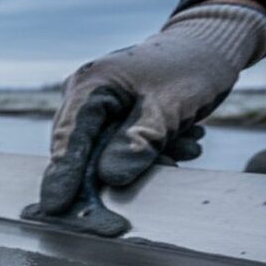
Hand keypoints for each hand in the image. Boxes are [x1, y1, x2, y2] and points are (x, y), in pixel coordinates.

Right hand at [36, 1, 265, 217]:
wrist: (211, 44)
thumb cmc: (192, 64)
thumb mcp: (171, 104)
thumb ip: (140, 141)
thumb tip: (110, 179)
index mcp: (91, 85)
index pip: (70, 136)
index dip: (61, 174)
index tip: (54, 207)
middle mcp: (86, 97)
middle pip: (81, 152)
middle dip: (106, 181)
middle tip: (117, 221)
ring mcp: (99, 109)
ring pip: (103, 155)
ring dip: (140, 164)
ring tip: (182, 150)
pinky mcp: (116, 120)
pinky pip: (121, 150)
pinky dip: (150, 155)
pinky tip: (182, 145)